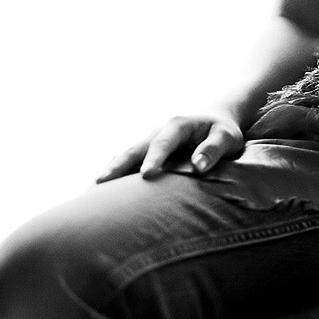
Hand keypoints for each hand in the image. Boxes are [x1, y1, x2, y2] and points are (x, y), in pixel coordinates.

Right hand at [95, 108, 244, 182]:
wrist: (215, 123)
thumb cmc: (222, 132)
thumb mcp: (227, 137)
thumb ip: (214, 149)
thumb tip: (199, 166)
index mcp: (178, 125)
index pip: (164, 142)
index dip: (155, 157)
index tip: (147, 174)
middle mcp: (158, 132)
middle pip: (135, 149)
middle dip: (119, 165)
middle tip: (101, 183)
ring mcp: (149, 143)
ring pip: (126, 156)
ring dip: (110, 171)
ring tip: (90, 191)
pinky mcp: (145, 155)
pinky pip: (126, 164)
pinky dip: (113, 175)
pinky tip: (98, 194)